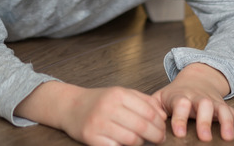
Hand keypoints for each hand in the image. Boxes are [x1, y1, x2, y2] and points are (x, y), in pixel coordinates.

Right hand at [16, 81, 166, 145]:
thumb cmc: (99, 101)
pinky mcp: (91, 138)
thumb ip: (143, 101)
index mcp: (117, 94)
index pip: (149, 112)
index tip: (162, 130)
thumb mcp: (120, 93)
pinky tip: (125, 144)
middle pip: (142, 127)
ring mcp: (98, 123)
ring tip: (141, 142)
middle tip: (159, 140)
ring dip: (141, 144)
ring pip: (132, 140)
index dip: (160, 124)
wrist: (70, 106)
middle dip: (156, 136)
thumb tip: (163, 116)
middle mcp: (108, 107)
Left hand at [152, 63, 233, 140]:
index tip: (179, 132)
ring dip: (226, 122)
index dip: (179, 119)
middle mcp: (198, 98)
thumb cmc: (175, 94)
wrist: (195, 78)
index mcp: (181, 96)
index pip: (180, 105)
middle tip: (205, 137)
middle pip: (203, 105)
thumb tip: (150, 117)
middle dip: (205, 121)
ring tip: (227, 137)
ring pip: (222, 109)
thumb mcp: (161, 96)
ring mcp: (213, 101)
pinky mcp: (224, 105)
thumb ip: (153, 106)